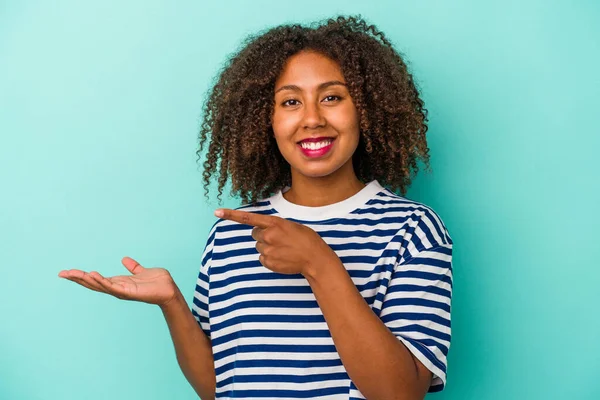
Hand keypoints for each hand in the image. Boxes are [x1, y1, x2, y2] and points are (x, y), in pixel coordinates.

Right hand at [58, 256, 177, 307]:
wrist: (169, 289)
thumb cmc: (157, 283)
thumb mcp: (142, 271)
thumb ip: (133, 267)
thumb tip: (124, 259)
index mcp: (118, 283)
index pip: (96, 280)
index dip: (82, 276)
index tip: (68, 272)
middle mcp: (117, 288)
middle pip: (93, 284)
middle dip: (78, 279)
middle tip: (63, 273)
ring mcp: (122, 291)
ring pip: (99, 285)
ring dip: (86, 280)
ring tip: (74, 274)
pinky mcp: (128, 292)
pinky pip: (112, 287)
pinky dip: (102, 281)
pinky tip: (92, 275)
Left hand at [215, 208, 339, 275]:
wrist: (314, 258)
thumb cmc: (306, 239)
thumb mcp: (291, 226)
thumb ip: (275, 226)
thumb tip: (263, 234)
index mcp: (274, 223)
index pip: (248, 218)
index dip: (231, 215)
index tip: (217, 212)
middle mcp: (268, 235)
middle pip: (255, 234)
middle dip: (264, 235)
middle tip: (280, 239)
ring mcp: (267, 250)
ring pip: (259, 247)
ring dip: (268, 247)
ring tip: (284, 249)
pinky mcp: (268, 262)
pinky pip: (263, 258)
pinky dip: (270, 258)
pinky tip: (282, 257)